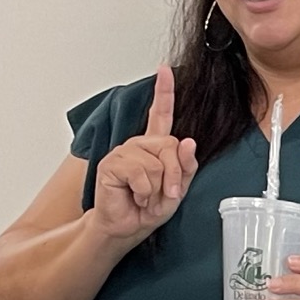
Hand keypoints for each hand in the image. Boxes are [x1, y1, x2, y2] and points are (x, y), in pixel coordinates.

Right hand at [89, 67, 198, 250]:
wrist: (125, 228)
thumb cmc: (147, 209)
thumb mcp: (177, 189)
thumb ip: (185, 167)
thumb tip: (189, 142)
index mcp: (154, 147)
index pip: (160, 114)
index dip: (164, 92)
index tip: (164, 70)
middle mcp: (138, 145)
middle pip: (171, 145)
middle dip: (174, 174)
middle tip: (166, 194)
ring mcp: (123, 152)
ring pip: (156, 162)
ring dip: (157, 187)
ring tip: (146, 197)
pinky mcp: (111, 164)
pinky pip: (140, 173)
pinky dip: (144, 191)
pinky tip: (135, 196)